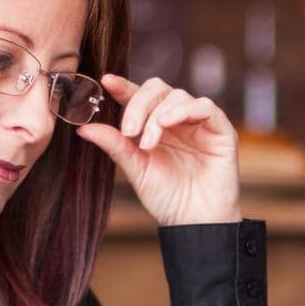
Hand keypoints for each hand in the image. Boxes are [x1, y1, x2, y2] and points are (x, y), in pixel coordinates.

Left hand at [76, 75, 243, 226]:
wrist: (194, 223)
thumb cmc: (167, 199)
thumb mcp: (136, 169)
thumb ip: (115, 145)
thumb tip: (83, 127)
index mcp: (156, 126)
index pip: (139, 96)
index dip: (124, 86)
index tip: (106, 82)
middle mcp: (178, 120)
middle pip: (158, 89)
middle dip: (138, 104)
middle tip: (128, 130)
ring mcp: (200, 124)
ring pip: (178, 96)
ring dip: (157, 114)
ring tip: (147, 142)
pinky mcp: (221, 130)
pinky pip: (204, 107)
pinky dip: (183, 110)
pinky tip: (166, 124)